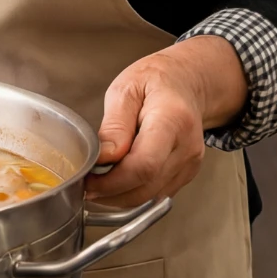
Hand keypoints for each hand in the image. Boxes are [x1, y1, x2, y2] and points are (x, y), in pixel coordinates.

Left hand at [88, 40, 247, 206]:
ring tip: (98, 182)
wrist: (187, 83)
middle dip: (111, 193)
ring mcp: (190, 162)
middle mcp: (186, 146)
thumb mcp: (126, 89)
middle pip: (146, 187)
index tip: (88, 180)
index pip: (144, 165)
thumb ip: (115, 125)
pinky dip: (134, 193)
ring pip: (150, 197)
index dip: (112, 181)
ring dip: (120, 197)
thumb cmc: (156, 81)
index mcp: (172, 119)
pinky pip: (156, 194)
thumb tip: (104, 158)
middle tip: (86, 185)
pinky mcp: (187, 173)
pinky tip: (118, 180)